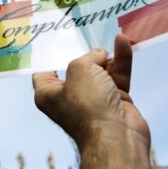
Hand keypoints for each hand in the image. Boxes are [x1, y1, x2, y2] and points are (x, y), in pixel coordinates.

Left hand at [33, 34, 149, 150]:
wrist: (116, 138)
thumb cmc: (87, 103)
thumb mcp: (80, 68)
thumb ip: (88, 56)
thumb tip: (100, 54)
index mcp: (48, 93)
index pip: (44, 71)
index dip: (49, 54)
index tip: (56, 38)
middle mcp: (69, 97)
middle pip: (76, 68)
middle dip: (84, 52)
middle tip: (87, 30)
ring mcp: (93, 100)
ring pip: (100, 71)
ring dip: (107, 55)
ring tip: (114, 34)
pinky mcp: (115, 102)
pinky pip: (117, 76)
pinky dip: (120, 61)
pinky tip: (123, 42)